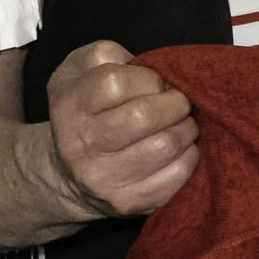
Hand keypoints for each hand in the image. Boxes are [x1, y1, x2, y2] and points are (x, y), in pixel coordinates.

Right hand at [38, 41, 199, 221]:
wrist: (69, 175)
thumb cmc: (86, 110)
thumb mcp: (79, 71)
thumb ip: (108, 55)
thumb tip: (152, 67)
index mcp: (69, 105)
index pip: (115, 83)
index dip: (147, 78)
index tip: (155, 83)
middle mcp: (82, 144)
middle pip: (144, 116)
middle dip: (175, 103)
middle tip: (178, 102)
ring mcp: (106, 178)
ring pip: (166, 146)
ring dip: (186, 129)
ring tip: (181, 124)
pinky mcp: (131, 202)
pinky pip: (178, 175)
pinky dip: (189, 157)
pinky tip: (180, 150)